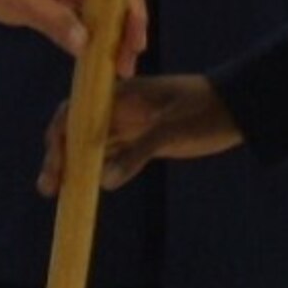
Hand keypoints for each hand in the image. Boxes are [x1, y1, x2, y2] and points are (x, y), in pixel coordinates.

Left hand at [0, 0, 147, 75]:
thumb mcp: (23, 1)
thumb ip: (56, 22)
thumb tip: (87, 45)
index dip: (134, 12)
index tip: (136, 42)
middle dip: (126, 29)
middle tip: (127, 65)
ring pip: (100, 6)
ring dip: (111, 34)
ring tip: (117, 67)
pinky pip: (82, 11)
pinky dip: (91, 31)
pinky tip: (93, 54)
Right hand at [37, 73, 241, 196]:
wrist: (239, 109)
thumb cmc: (205, 110)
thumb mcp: (172, 129)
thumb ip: (138, 152)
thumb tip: (105, 182)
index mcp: (122, 94)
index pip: (78, 108)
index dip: (59, 133)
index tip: (54, 160)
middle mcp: (120, 108)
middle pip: (78, 129)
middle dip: (59, 155)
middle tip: (49, 186)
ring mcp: (132, 125)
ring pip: (92, 145)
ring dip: (74, 166)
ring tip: (56, 192)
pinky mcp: (144, 141)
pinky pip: (112, 156)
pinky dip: (97, 170)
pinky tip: (86, 188)